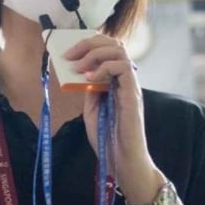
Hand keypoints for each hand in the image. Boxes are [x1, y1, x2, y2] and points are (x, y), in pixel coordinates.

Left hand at [66, 35, 163, 199]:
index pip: (109, 49)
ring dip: (94, 54)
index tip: (71, 49)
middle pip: (114, 44)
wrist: (121, 161)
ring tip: (78, 67)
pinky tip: (89, 80)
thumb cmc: (108, 139)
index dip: (91, 43)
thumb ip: (89, 91)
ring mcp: (131, 85)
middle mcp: (126, 79)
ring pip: (119, 50)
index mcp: (116, 81)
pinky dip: (103, 68)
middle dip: (90, 43)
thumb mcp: (92, 110)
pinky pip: (122, 67)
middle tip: (70, 54)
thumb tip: (79, 73)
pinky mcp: (133, 93)